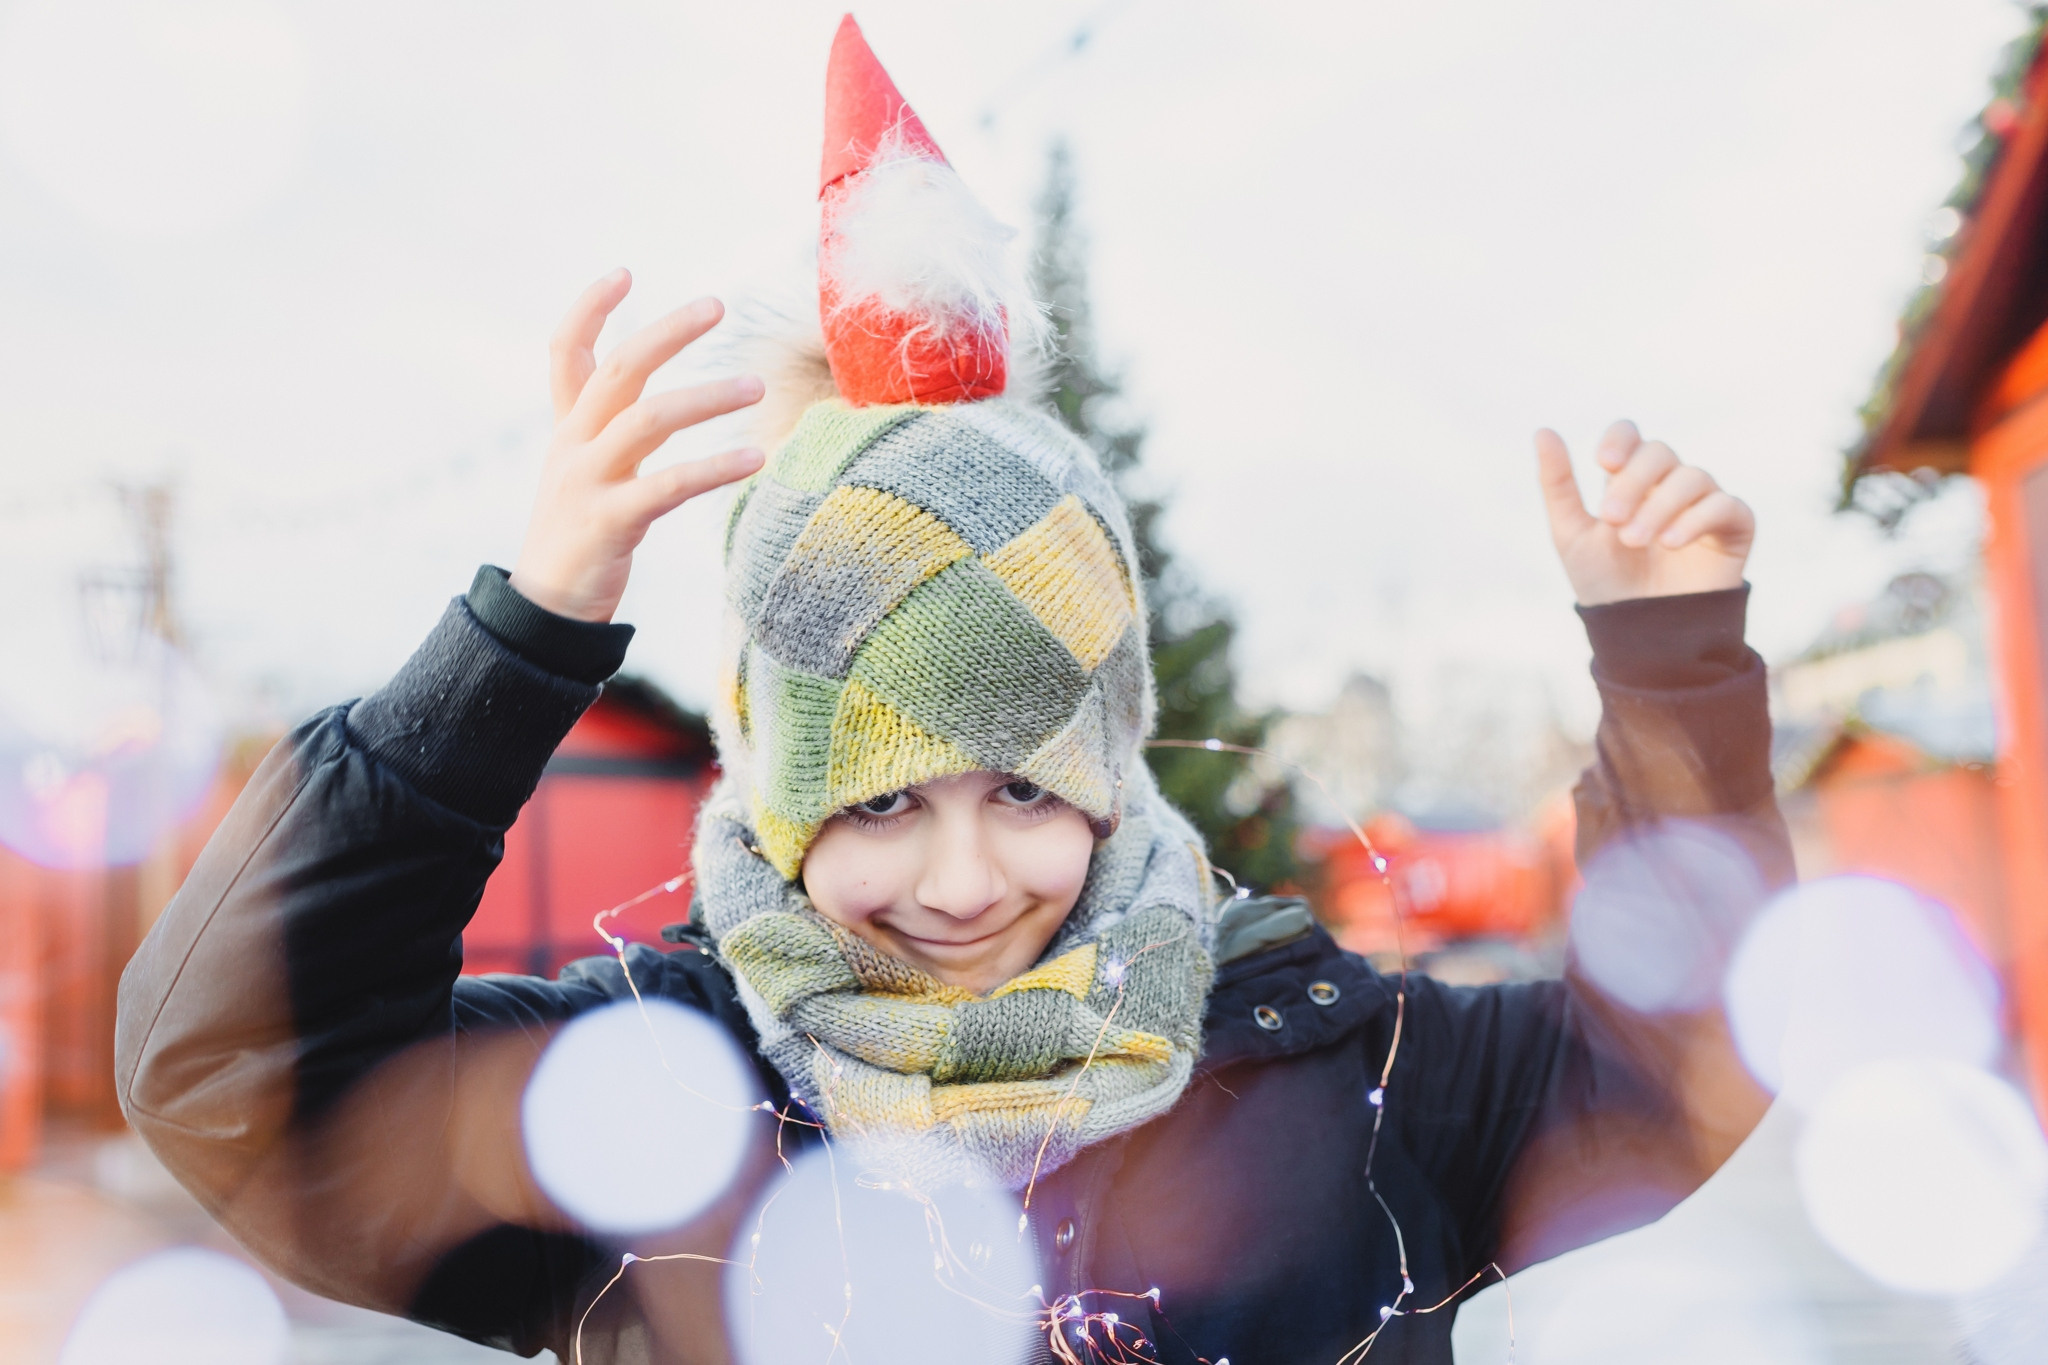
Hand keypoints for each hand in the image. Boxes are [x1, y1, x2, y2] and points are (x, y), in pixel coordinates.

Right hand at [509, 269, 765, 622]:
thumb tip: (656, 395)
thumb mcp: (587, 470)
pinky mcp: (610, 522)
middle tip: (717, 305)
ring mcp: (588, 481)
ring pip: (648, 420)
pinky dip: (714, 467)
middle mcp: (574, 445)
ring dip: (707, 398)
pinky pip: (669, 485)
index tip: (622, 273)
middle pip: (619, 370)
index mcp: (569, 429)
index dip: (588, 311)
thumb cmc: (581, 534)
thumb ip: (615, 428)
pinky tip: (754, 458)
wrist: (547, 609)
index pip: (565, 353)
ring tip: (756, 388)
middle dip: (666, 332)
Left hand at [1534, 421, 1753, 605]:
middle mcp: (1669, 485)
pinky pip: (1725, 505)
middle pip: (1660, 453)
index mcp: (1631, 481)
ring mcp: (1703, 503)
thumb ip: (1558, 484)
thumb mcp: (1571, 534)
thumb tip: (1543, 430)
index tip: (1603, 463)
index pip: (1632, 436)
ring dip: (1660, 505)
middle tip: (1611, 519)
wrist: (1638, 634)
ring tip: (1635, 541)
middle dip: (1633, 482)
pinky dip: (1697, 518)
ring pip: (1692, 476)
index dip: (1621, 439)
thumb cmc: (1604, 583)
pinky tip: (1670, 542)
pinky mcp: (1733, 528)